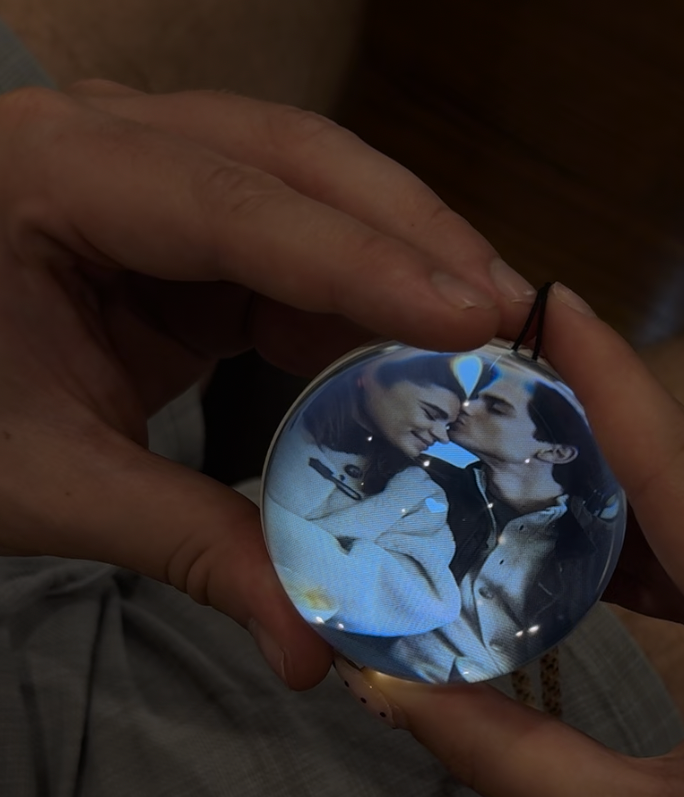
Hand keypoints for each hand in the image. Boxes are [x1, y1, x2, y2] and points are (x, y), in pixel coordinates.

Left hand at [0, 80, 534, 688]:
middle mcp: (115, 143)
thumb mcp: (54, 481)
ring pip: (312, 188)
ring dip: (406, 257)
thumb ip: (191, 547)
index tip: (479, 318)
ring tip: (495, 328)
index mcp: (57, 179)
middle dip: (416, 239)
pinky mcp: (185, 225)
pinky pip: (296, 243)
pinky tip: (421, 342)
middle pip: (299, 163)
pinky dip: (363, 294)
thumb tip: (316, 654)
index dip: (367, 265)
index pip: (238, 210)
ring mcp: (154, 173)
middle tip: (516, 317)